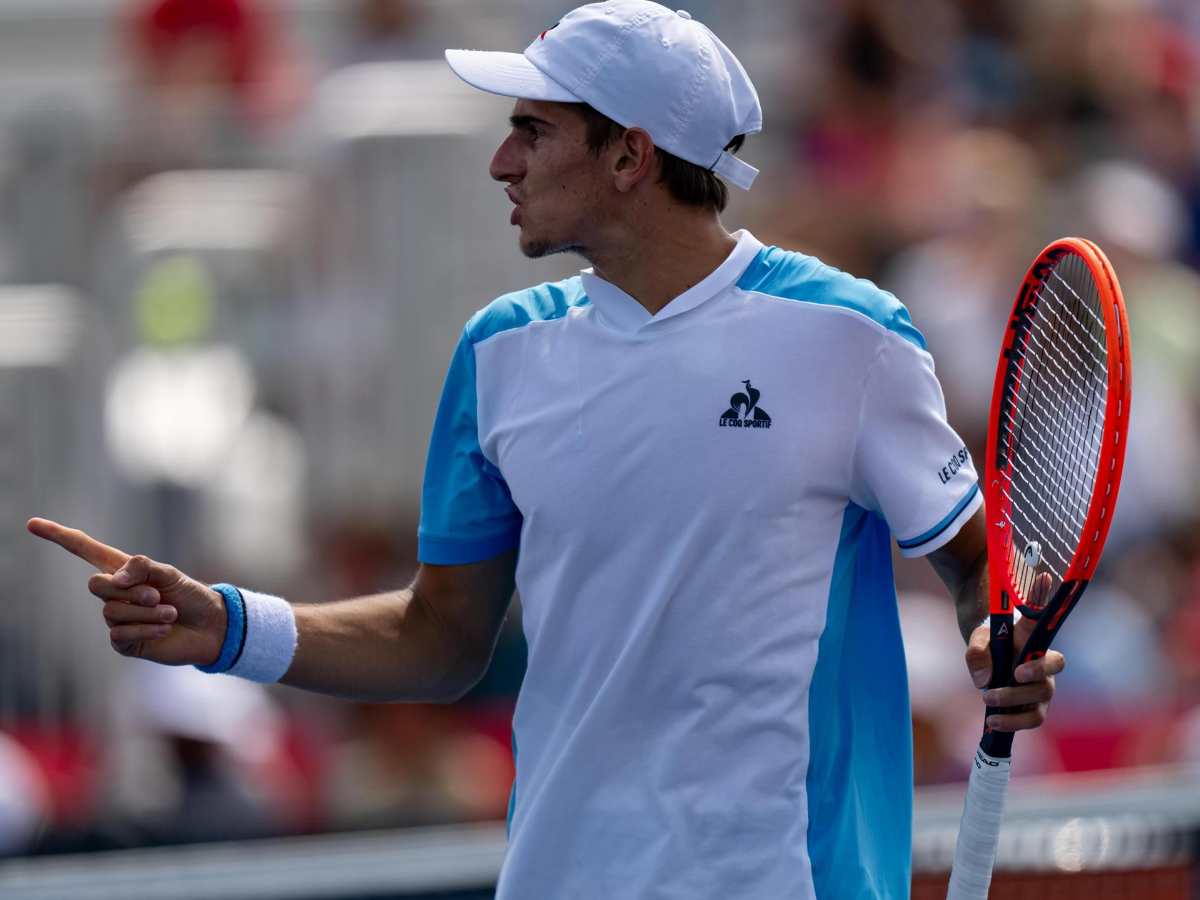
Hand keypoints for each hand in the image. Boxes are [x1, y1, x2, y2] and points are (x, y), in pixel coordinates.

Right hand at [27, 517, 225, 666]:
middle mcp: (115, 593)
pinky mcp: (123, 642)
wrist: (210, 625)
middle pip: (96, 585)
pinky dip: (147, 629)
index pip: (85, 550)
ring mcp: (116, 618)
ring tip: (169, 613)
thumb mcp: (169, 573)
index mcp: (123, 570)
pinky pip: (120, 634)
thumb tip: (114, 579)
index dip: (59, 536)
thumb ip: (142, 567)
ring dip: (146, 613)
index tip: (33, 524)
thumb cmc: (190, 595)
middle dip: (129, 590)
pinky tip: (165, 628)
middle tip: (157, 596)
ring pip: (112, 612)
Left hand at [964, 613, 1064, 731]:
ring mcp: (1042, 691)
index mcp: (1038, 649)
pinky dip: (1011, 724)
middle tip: (988, 695)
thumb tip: (984, 681)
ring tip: (989, 714)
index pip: (1054, 659)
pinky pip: (1030, 721)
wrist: (991, 653)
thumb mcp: (980, 638)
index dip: (1041, 668)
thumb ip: (978, 651)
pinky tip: (992, 722)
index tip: (1018, 673)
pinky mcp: (1034, 707)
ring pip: (1038, 711)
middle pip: (1044, 688)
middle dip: (1016, 695)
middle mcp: (1046, 671)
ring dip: (1013, 716)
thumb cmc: (991, 641)